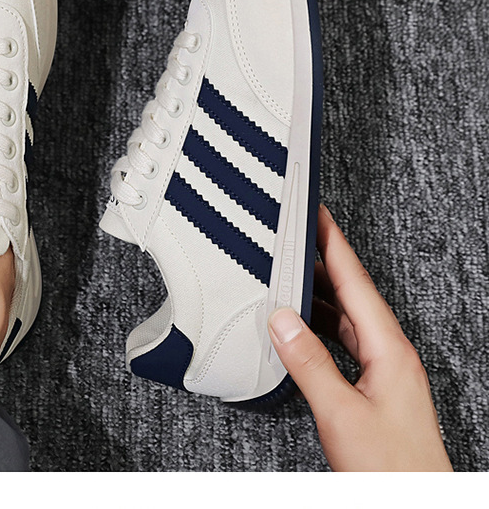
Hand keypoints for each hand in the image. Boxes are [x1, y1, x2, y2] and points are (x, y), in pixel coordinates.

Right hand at [268, 204, 451, 470]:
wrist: (414, 502)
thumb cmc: (390, 469)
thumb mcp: (341, 412)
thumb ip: (309, 363)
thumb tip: (282, 320)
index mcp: (389, 348)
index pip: (356, 281)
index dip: (334, 244)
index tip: (317, 215)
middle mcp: (391, 353)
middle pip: (352, 294)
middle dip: (323, 262)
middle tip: (296, 237)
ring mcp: (385, 370)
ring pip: (349, 318)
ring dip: (320, 296)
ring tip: (291, 277)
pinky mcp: (376, 388)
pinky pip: (346, 342)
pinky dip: (322, 327)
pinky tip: (304, 329)